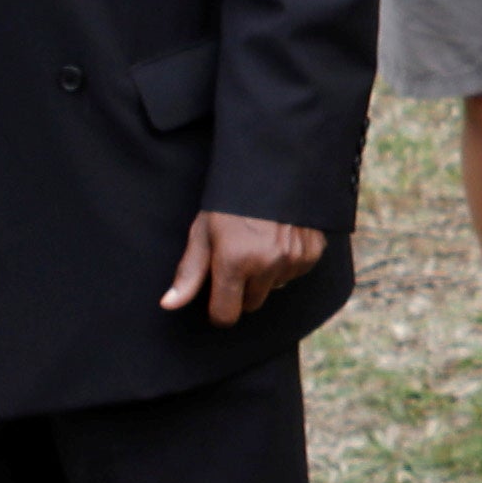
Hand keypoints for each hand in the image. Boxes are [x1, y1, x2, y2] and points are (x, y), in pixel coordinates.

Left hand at [160, 211, 326, 324]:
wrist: (275, 167)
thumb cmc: (231, 200)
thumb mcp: (203, 231)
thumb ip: (189, 272)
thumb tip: (168, 305)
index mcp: (234, 262)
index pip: (225, 315)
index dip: (218, 308)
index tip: (217, 295)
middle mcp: (266, 265)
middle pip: (251, 304)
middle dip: (243, 289)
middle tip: (238, 257)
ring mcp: (293, 259)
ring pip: (274, 287)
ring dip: (266, 274)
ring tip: (260, 241)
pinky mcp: (312, 253)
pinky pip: (295, 273)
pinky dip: (287, 262)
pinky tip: (280, 237)